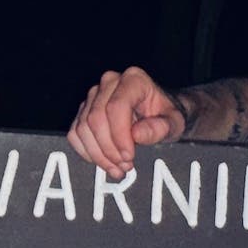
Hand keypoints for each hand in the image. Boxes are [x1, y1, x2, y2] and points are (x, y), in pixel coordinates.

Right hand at [66, 66, 183, 180]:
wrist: (158, 114)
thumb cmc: (165, 115)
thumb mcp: (173, 123)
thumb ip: (159, 128)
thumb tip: (136, 134)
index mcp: (134, 80)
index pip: (116, 106)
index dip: (120, 136)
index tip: (129, 156)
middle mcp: (110, 83)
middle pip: (96, 118)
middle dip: (109, 149)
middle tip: (125, 165)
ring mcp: (94, 96)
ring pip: (83, 128)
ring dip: (99, 154)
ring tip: (117, 167)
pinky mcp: (83, 111)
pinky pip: (75, 134)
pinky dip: (87, 153)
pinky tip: (104, 161)